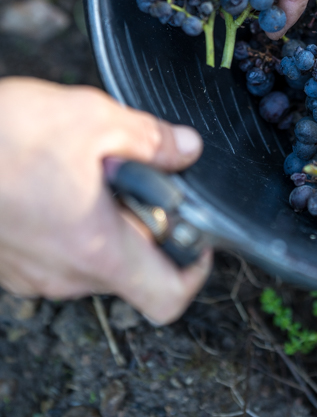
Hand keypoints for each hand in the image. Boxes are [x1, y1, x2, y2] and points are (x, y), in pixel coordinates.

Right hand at [0, 78, 210, 323]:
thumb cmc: (3, 136)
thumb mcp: (94, 119)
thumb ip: (150, 138)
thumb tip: (186, 148)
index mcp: (96, 248)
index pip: (168, 298)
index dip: (195, 270)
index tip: (196, 236)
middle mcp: (64, 275)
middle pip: (133, 272)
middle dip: (145, 226)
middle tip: (134, 176)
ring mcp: (32, 274)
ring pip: (94, 262)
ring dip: (105, 222)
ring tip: (88, 170)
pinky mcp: (9, 264)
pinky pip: (57, 254)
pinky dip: (71, 224)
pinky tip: (55, 179)